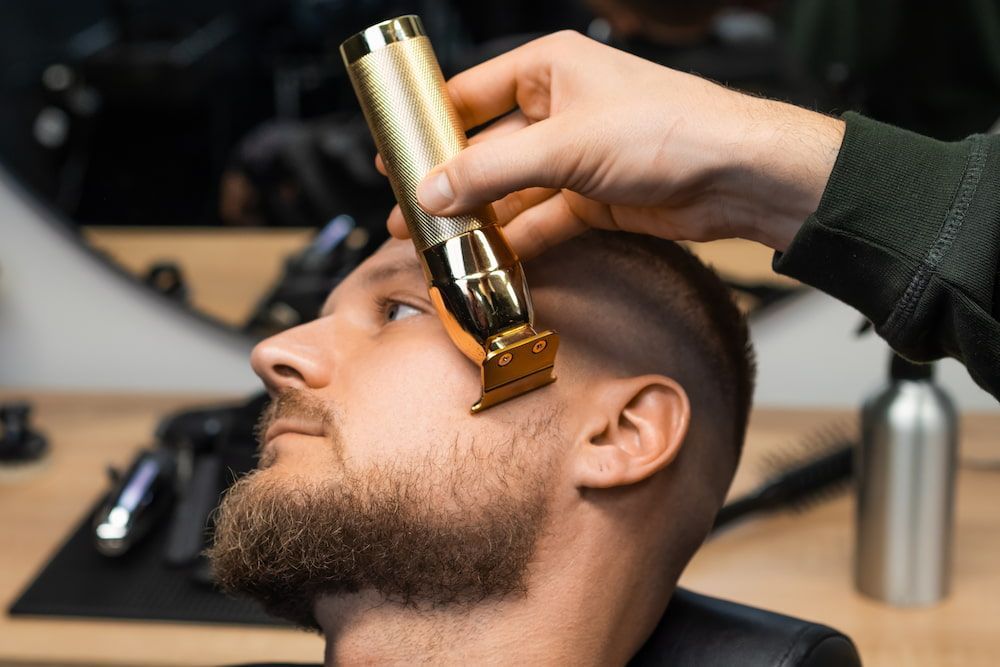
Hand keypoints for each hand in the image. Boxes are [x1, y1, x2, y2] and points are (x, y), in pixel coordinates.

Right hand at [381, 31, 844, 257]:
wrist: (736, 175)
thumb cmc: (668, 129)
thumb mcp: (567, 145)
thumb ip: (494, 169)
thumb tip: (434, 188)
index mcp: (549, 70)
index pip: (470, 94)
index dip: (430, 126)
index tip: (397, 155)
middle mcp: (559, 109)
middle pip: (486, 149)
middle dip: (450, 183)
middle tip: (410, 211)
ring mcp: (575, 157)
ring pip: (511, 190)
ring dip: (479, 219)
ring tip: (439, 244)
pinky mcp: (593, 198)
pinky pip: (541, 220)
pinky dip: (516, 241)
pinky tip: (488, 260)